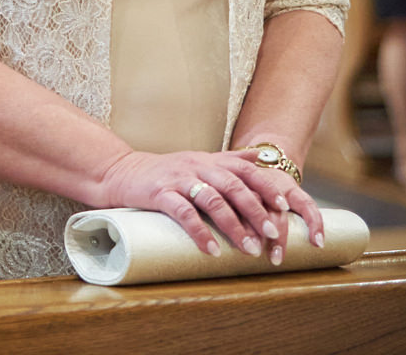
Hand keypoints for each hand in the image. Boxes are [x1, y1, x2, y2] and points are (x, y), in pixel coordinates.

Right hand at [90, 148, 324, 262]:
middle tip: (272, 235)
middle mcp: (197, 166)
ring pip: (212, 200)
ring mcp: (179, 179)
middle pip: (233, 186)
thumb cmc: (166, 171)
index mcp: (210, 160)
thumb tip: (263, 156)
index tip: (282, 207)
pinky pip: (183, 213)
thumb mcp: (200, 159)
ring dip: (233, 226)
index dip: (265, 187)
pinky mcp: (160, 193)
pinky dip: (200, 232)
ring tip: (248, 249)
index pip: (244, 170)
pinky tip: (212, 249)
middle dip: (255, 211)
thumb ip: (230, 158)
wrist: (122, 172)